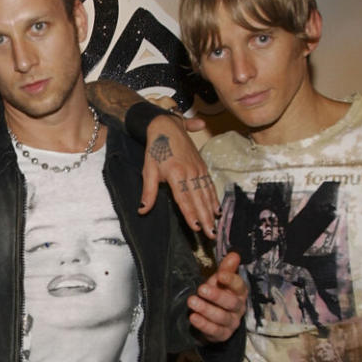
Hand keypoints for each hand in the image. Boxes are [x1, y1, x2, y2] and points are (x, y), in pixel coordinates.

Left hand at [139, 112, 218, 236]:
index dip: (190, 214)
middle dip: (206, 219)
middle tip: (211, 235)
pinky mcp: (203, 167)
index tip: (196, 227)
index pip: (184, 199)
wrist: (167, 127)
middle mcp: (190, 172)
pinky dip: (214, 199)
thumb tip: (142, 210)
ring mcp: (199, 169)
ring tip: (216, 226)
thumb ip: (148, 191)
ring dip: (212, 211)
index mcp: (176, 174)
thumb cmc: (156, 149)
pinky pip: (210, 186)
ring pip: (207, 194)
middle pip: (199, 200)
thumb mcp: (148, 169)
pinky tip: (218, 210)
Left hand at [188, 251, 245, 340]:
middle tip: (201, 289)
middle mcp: (238, 309)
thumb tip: (234, 254)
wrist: (212, 319)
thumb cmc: (217, 295)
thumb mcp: (220, 281)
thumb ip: (226, 269)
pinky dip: (203, 325)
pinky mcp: (222, 335)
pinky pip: (214, 331)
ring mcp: (231, 323)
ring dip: (206, 310)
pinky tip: (193, 318)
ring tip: (192, 302)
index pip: (239, 286)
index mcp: (240, 293)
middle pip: (231, 303)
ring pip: (222, 318)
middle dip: (216, 296)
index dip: (231, 280)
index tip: (220, 275)